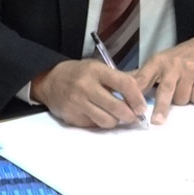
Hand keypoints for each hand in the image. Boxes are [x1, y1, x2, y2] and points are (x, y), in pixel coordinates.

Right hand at [30, 58, 147, 128]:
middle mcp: (85, 86)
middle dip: (130, 116)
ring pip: (107, 121)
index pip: (124, 84)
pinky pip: (94, 126)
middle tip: (133, 116)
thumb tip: (143, 91)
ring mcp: (77, 103)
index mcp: (95, 70)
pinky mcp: (72, 117)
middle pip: (117, 107)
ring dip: (115, 121)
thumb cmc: (79, 74)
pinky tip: (97, 114)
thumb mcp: (97, 68)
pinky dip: (99, 122)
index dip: (137, 98)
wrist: (50, 82)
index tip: (142, 107)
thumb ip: (119, 79)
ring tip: (114, 116)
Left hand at [133, 37, 193, 123]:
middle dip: (160, 108)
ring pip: (182, 98)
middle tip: (156, 121)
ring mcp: (190, 70)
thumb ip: (144, 77)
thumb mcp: (159, 62)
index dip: (137, 93)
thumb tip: (123, 92)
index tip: (133, 108)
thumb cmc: (178, 59)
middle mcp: (173, 64)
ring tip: (185, 88)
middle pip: (165, 90)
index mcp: (157, 62)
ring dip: (182, 100)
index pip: (143, 78)